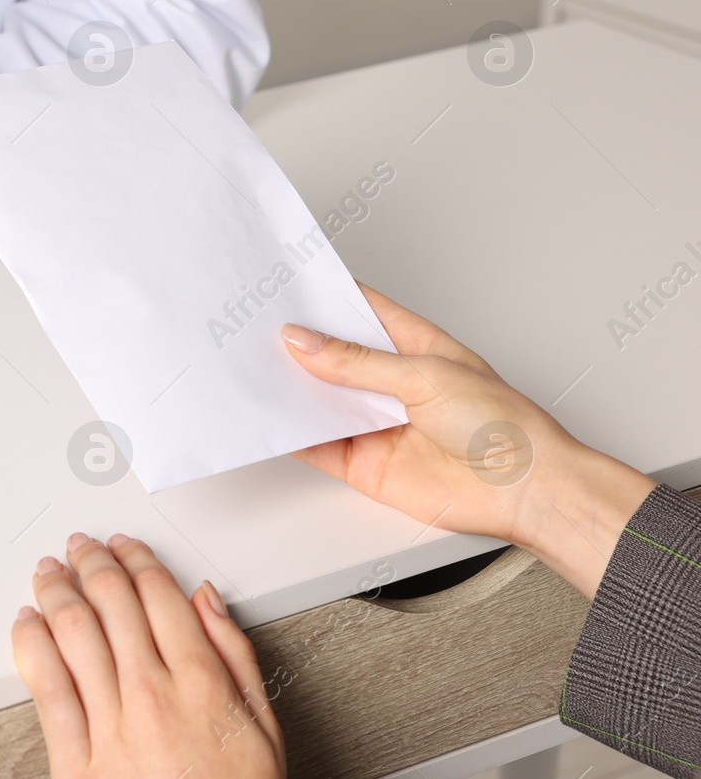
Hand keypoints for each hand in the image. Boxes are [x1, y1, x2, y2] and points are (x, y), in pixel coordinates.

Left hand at [12, 533, 283, 778]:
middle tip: (80, 546)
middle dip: (91, 563)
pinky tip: (26, 623)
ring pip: (73, 633)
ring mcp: (109, 726)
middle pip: (111, 604)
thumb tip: (207, 600)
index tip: (124, 546)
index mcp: (200, 683)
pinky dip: (31, 643)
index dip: (136, 560)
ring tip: (49, 571)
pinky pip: (46, 686)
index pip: (159, 597)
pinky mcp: (74, 760)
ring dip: (56, 590)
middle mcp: (151, 695)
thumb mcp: (264, 730)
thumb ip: (235, 656)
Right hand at [283, 284, 654, 597]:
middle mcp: (391, 382)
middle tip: (256, 330)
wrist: (525, 492)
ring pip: (319, 400)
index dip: (322, 297)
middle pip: (331, 356)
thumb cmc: (504, 426)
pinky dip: (292, 436)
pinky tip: (273, 421)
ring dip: (289, 390)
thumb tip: (307, 342)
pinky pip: (317, 446)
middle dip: (295, 344)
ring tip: (254, 371)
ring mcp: (376, 423)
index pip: (358, 311)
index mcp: (413, 345)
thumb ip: (359, 364)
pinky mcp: (364, 463)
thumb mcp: (426, 376)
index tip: (284, 286)